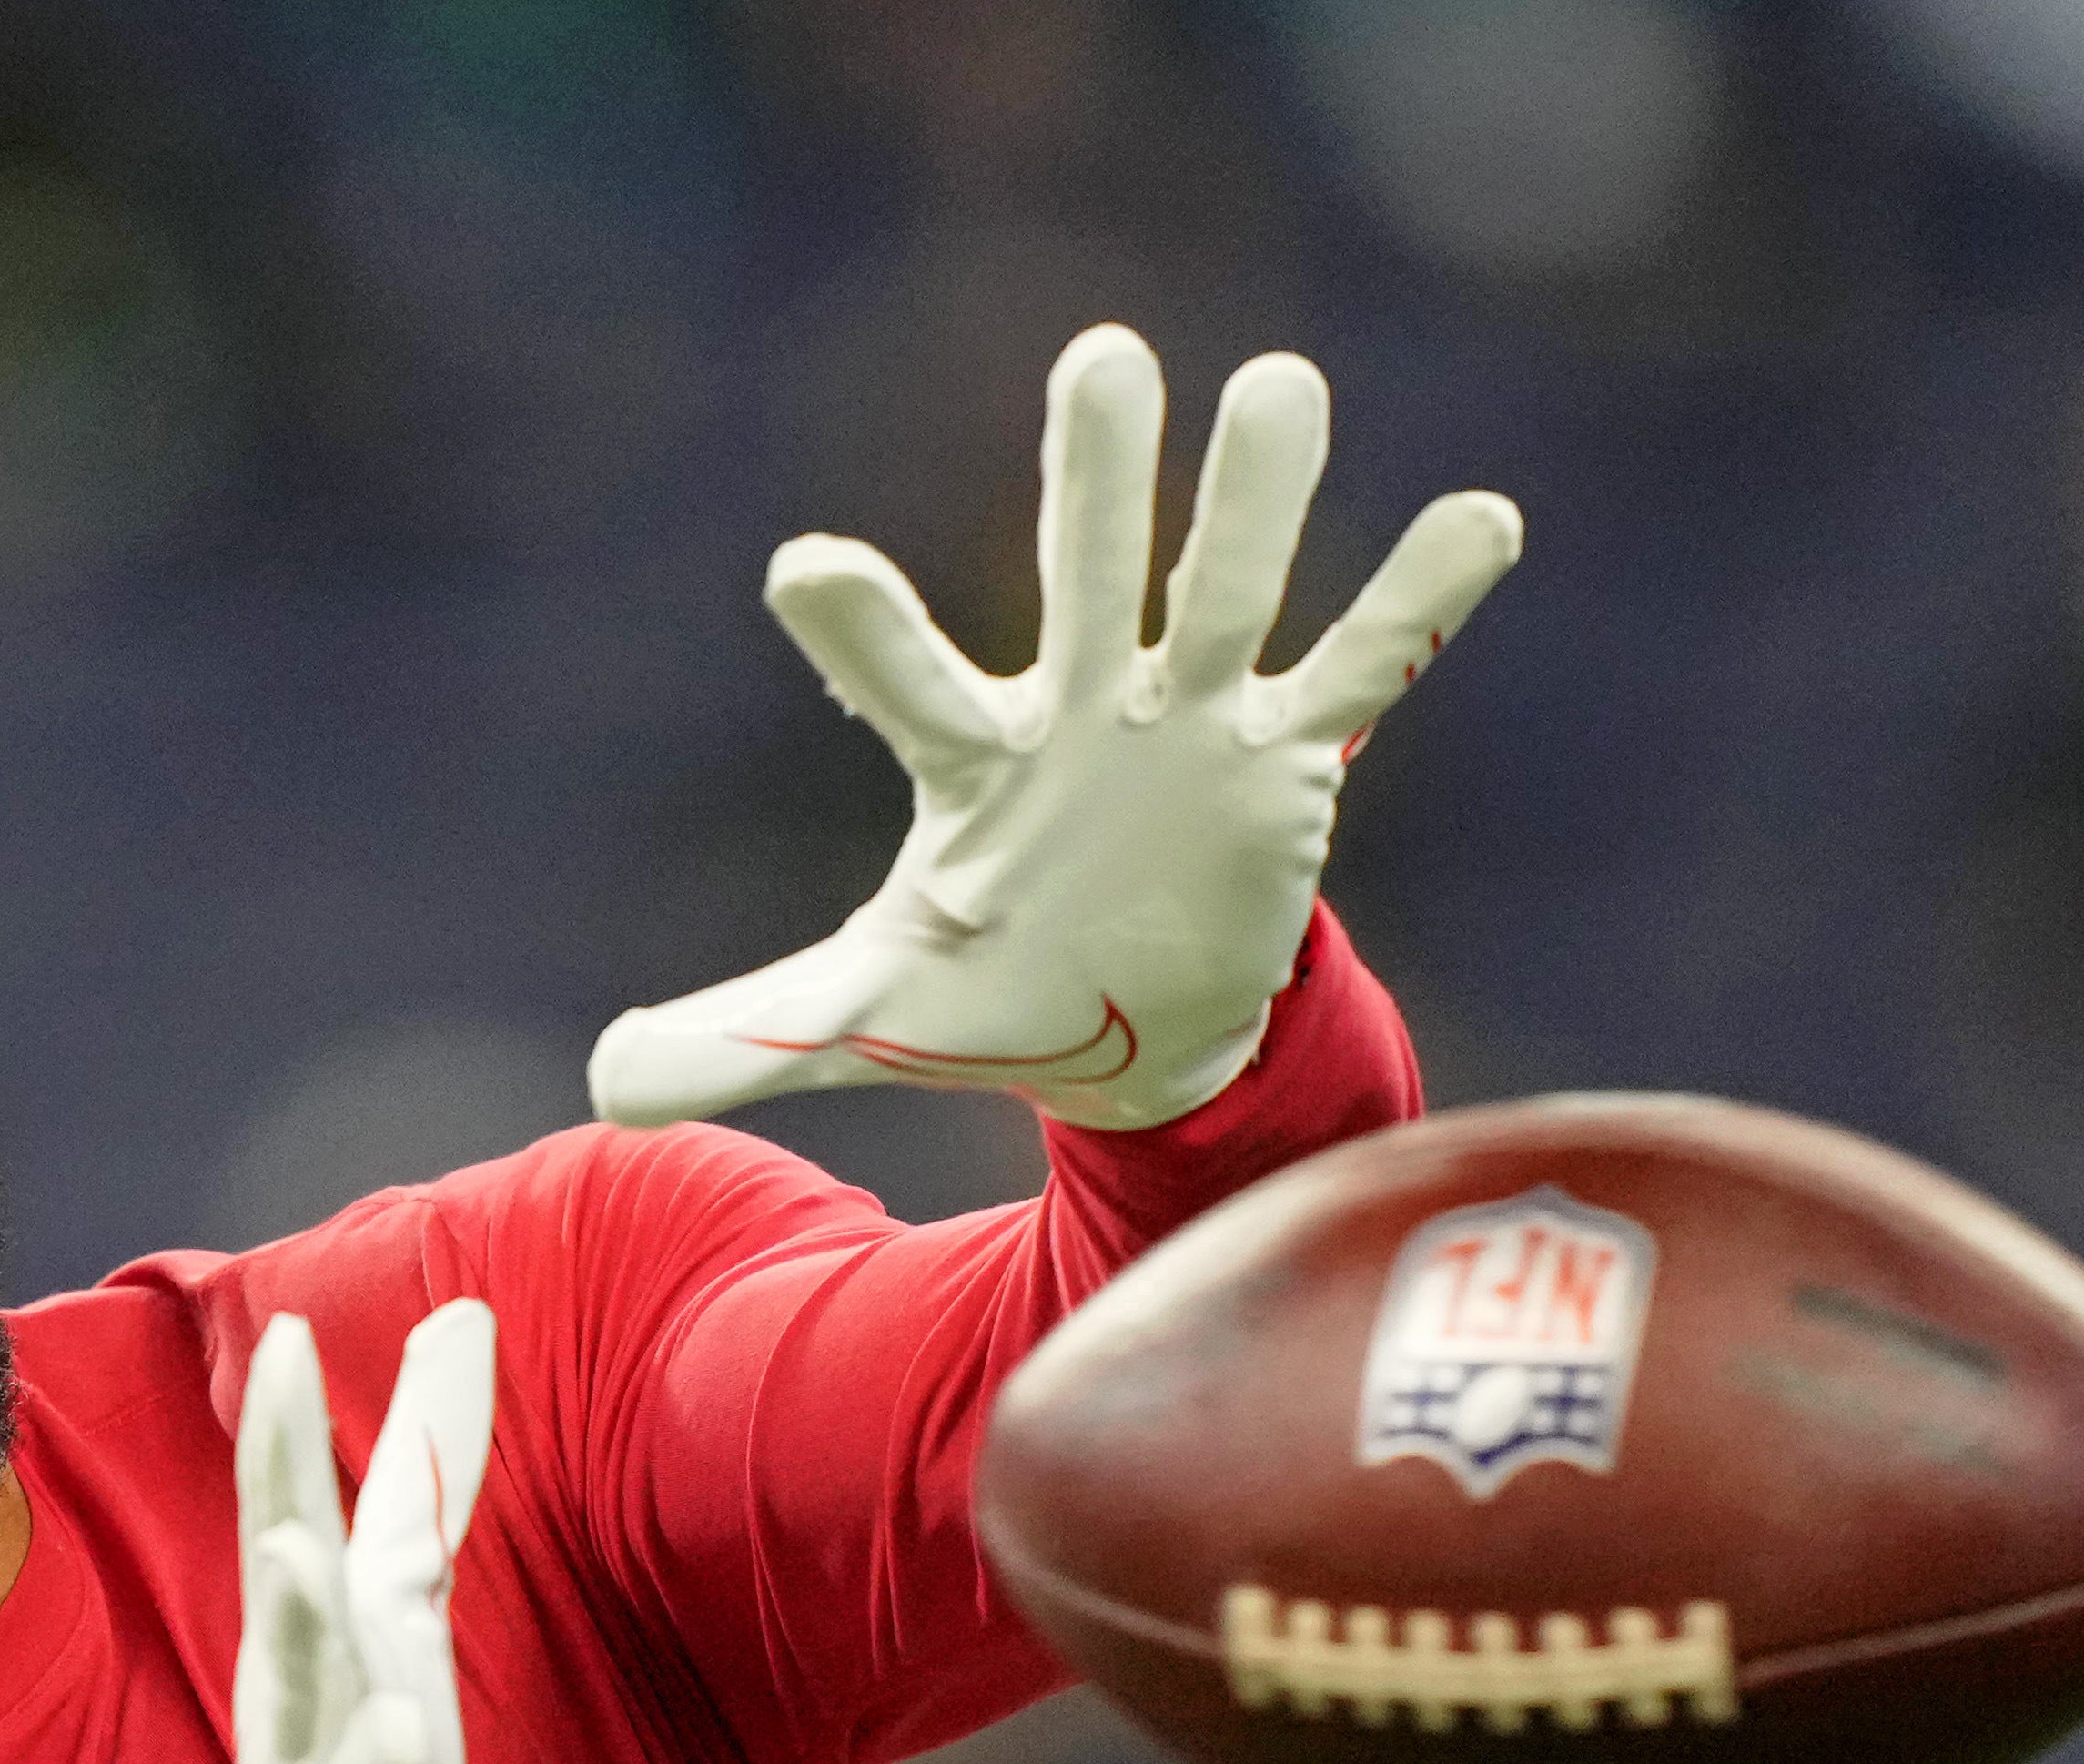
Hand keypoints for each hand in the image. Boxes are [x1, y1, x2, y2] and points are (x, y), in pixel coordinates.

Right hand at [167, 1303, 611, 1763]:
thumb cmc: (346, 1762)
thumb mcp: (385, 1613)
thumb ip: (420, 1471)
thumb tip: (464, 1312)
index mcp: (316, 1662)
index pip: (285, 1539)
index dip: (277, 1447)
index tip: (276, 1344)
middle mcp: (315, 1745)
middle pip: (297, 1666)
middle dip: (291, 1613)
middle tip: (288, 1552)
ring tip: (396, 1734)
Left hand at [589, 323, 1520, 1134]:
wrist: (1133, 1028)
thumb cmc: (993, 990)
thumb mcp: (867, 1022)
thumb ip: (744, 1038)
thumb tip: (600, 1085)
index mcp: (972, 759)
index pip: (905, 678)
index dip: (860, 627)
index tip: (803, 566)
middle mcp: (1084, 708)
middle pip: (1086, 575)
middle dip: (1097, 478)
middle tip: (1103, 358)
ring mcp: (1192, 720)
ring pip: (1232, 590)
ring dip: (1256, 501)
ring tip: (1281, 388)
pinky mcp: (1287, 760)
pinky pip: (1363, 668)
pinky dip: (1418, 600)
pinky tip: (1484, 515)